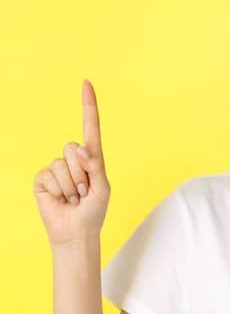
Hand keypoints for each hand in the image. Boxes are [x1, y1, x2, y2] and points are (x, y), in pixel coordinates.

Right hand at [34, 80, 111, 246]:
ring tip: (74, 198)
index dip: (88, 105)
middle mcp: (74, 159)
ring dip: (71, 185)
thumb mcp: (102, 188)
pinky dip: (58, 190)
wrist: (75, 231)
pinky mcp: (42, 178)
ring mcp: (57, 167)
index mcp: (92, 158)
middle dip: (82, 173)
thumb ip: (95, 166)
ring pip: (62, 164)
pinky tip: (60, 199)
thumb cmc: (94, 210)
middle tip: (84, 192)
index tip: (86, 82)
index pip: (90, 127)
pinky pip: (49, 175)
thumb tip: (80, 148)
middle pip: (74, 148)